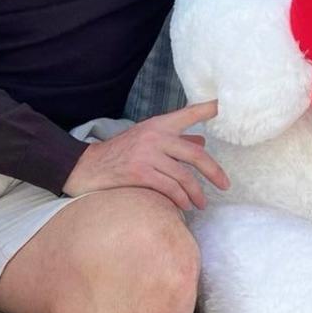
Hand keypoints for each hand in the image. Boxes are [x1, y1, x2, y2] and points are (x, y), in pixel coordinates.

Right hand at [62, 101, 229, 210]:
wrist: (86, 167)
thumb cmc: (122, 152)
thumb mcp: (148, 138)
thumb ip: (176, 140)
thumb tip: (202, 141)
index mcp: (159, 124)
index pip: (189, 113)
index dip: (209, 109)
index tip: (225, 106)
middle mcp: (156, 136)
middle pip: (195, 154)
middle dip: (214, 172)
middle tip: (225, 185)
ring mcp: (147, 155)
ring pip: (183, 176)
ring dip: (196, 193)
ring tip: (202, 203)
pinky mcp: (139, 173)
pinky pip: (169, 188)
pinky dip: (180, 199)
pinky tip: (185, 206)